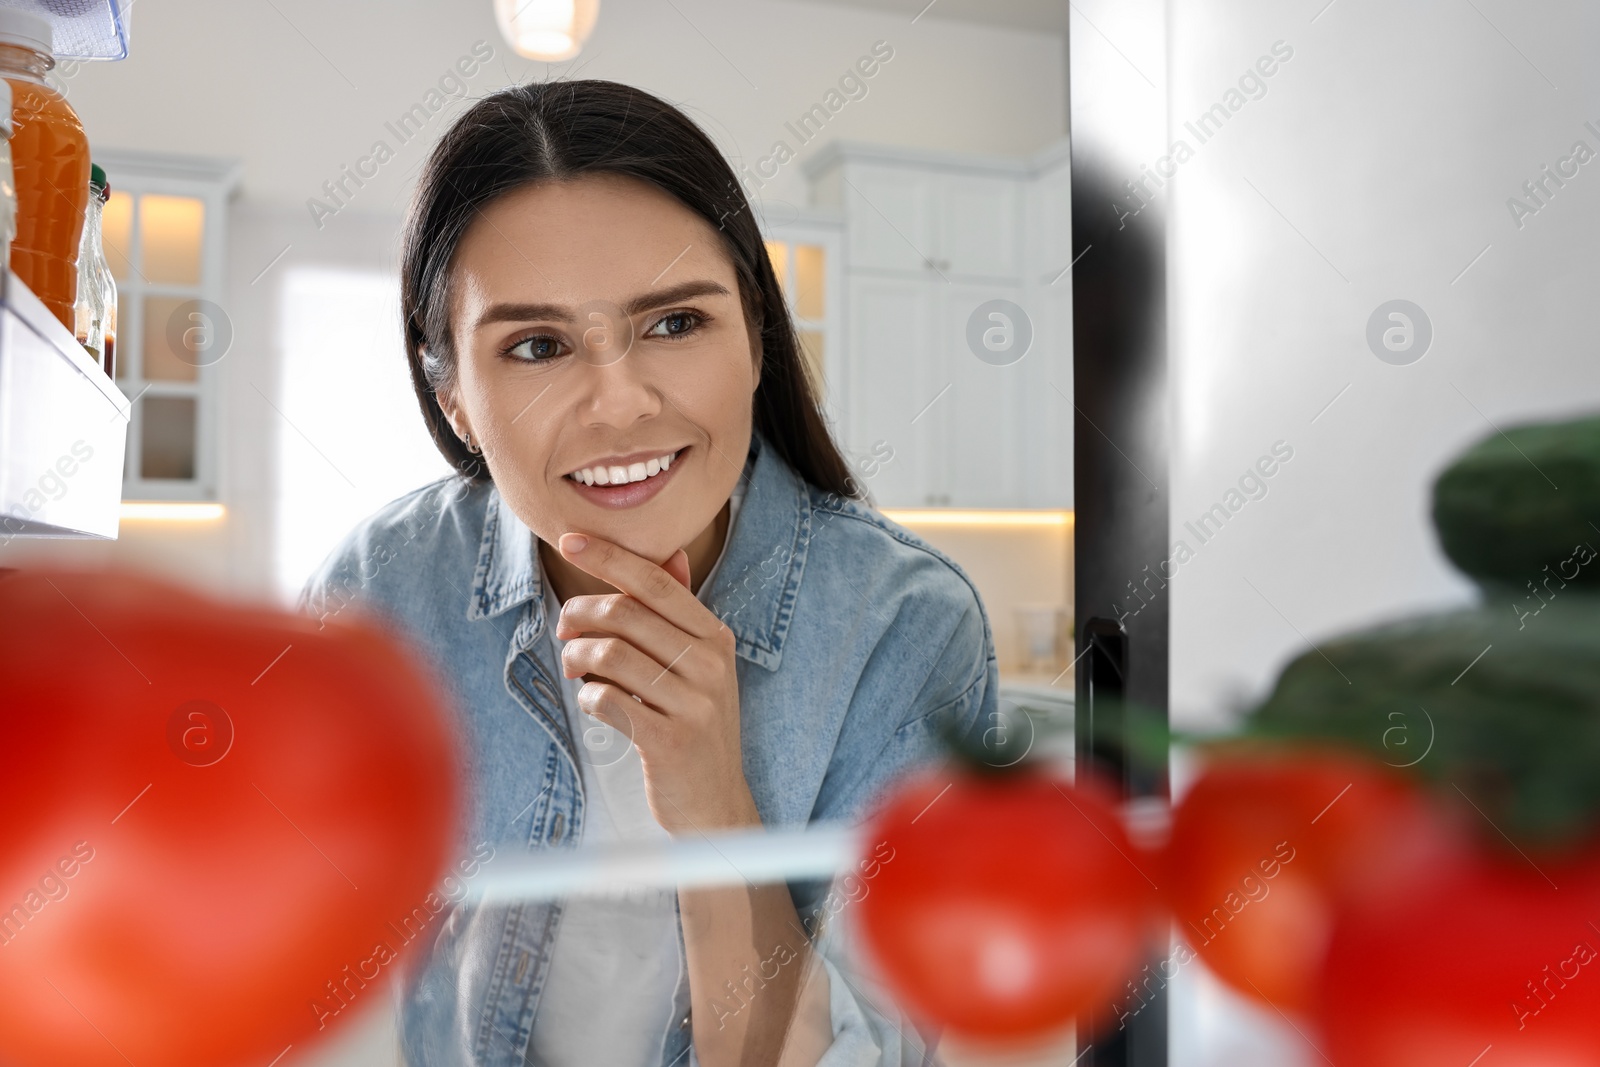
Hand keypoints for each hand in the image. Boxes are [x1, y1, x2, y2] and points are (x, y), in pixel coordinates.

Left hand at [553, 532, 758, 834]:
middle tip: (564, 629)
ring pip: (609, 654)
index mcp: (715, 637)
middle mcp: (710, 664)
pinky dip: (586, 698)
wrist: (714, 804)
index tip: (569, 540)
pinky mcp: (669, 741)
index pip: (655, 582)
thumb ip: (681, 614)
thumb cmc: (695, 726)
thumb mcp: (701, 667)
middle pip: (624, 613)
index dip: (609, 557)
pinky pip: (606, 700)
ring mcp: (693, 703)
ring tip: (575, 669)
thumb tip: (671, 555)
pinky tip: (592, 703)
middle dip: (579, 614)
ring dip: (577, 658)